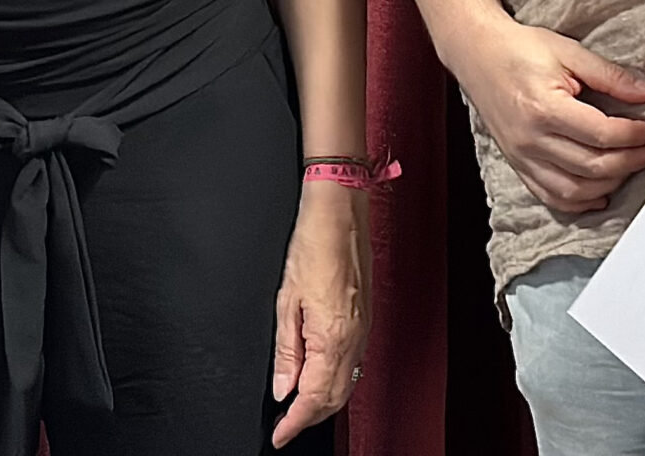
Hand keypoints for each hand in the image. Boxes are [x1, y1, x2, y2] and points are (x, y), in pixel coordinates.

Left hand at [269, 179, 369, 446]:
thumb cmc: (313, 243)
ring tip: (296, 408)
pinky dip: (333, 381)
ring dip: (322, 402)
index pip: (313, 398)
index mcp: (333, 337)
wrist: (340, 212)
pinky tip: (318, 377)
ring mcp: (363, 330)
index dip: (294, 422)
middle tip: (284, 426)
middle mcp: (354, 339)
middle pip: (333, 398)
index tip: (279, 435)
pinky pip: (351, 364)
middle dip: (309, 418)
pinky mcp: (364, 319)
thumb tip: (283, 386)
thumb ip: (286, 350)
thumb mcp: (286, 299)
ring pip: (345, 384)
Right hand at [451, 20, 644, 214]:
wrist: (476, 54)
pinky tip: (600, 191)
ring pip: (575, 190)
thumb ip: (610, 75)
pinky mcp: (517, 164)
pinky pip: (552, 197)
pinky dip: (580, 201)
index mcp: (544, 107)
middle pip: (593, 167)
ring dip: (610, 183)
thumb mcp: (568, 52)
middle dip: (631, 161)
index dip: (635, 136)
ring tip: (630, 166)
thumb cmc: (519, 49)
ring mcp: (521, 156)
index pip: (602, 135)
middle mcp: (530, 139)